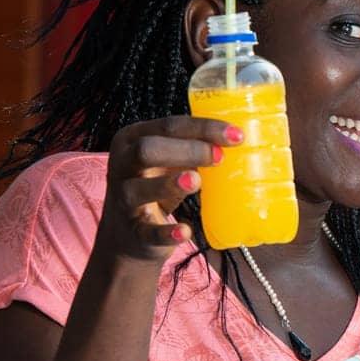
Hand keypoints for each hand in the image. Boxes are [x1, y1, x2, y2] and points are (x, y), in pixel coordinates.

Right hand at [95, 116, 241, 262]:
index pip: (169, 126)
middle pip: (148, 149)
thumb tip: (237, 141)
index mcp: (133, 139)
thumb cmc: (156, 186)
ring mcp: (123, 199)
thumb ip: (193, 149)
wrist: (129, 234)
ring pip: (137, 189)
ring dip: (167, 184)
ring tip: (195, 181)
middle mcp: (122, 165)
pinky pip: (147, 232)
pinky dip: (166, 232)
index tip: (236, 135)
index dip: (204, 128)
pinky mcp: (133, 231)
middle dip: (186, 150)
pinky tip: (186, 231)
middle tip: (220, 157)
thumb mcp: (169, 162)